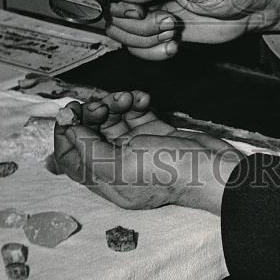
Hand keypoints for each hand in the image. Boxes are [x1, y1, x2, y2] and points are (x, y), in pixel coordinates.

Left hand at [52, 89, 240, 214]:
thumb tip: (67, 129)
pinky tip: (144, 98)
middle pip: (90, 133)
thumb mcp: (119, 165)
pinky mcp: (153, 132)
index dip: (66, 132)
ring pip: (112, 119)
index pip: (70, 156)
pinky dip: (135, 102)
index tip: (71, 111)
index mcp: (104, 180)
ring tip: (128, 98)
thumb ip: (88, 149)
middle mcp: (117, 164)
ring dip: (116, 102)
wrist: (212, 167)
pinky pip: (134, 112)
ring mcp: (136, 147)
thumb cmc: (168, 171)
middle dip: (94, 112)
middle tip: (104, 104)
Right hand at [98, 0, 279, 60]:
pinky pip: (138, 48)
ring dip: (145, 39)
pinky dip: (152, 52)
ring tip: (172, 32)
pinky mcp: (159, 30)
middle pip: (113, 10)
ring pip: (123, 32)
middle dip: (136, 24)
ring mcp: (152, 9)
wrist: (252, 9)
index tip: (139, 10)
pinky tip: (173, 46)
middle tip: (167, 22)